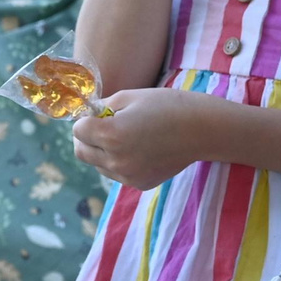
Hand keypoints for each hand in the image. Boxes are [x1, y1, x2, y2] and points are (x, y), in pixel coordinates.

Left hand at [70, 87, 211, 190]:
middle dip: (86, 138)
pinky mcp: (139, 183)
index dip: (86, 119)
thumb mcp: (131, 97)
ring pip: (97, 165)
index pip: (78, 130)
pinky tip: (138, 149)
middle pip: (81, 152)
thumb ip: (103, 107)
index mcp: (111, 134)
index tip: (99, 113)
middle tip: (103, 126)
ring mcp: (127, 175)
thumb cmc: (168, 106)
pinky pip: (116, 173)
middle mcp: (116, 159)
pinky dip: (118, 162)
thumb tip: (88, 115)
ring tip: (125, 136)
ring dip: (101, 151)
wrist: (202, 130)